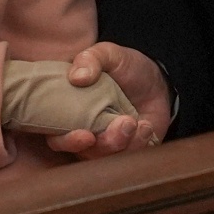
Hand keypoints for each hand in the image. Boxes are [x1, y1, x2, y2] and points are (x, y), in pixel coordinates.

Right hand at [43, 43, 173, 159]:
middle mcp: (86, 134)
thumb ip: (90, 59)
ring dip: (124, 144)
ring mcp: (108, 145)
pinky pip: (131, 158)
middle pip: (86, 154)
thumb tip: (76, 77)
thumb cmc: (125, 67)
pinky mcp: (129, 151)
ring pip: (109, 159)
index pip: (58, 138)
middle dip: (105, 144)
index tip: (85, 135)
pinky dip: (139, 144)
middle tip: (124, 123)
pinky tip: (145, 126)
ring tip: (137, 123)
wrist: (155, 80)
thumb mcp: (108, 54)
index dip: (67, 141)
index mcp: (70, 114)